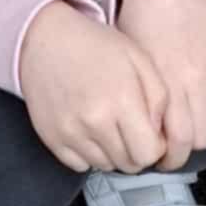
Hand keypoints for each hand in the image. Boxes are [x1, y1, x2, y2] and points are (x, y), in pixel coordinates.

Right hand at [18, 0, 166, 175]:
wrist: (45, 38)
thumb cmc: (98, 46)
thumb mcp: (140, 60)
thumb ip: (159, 98)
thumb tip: (160, 134)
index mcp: (123, 101)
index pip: (149, 153)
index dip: (156, 147)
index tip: (151, 133)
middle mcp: (95, 121)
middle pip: (128, 164)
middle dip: (136, 151)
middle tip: (131, 129)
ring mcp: (70, 132)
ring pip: (105, 166)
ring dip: (113, 153)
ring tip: (109, 126)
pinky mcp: (51, 139)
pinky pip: (80, 165)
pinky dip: (89, 154)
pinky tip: (89, 130)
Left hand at [117, 0, 205, 169]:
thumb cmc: (139, 24)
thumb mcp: (132, 67)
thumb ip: (142, 104)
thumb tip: (145, 138)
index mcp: (168, 84)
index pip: (177, 141)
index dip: (168, 158)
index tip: (158, 159)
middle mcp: (197, 81)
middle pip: (200, 137)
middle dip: (184, 150)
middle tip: (172, 149)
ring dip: (205, 130)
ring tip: (190, 126)